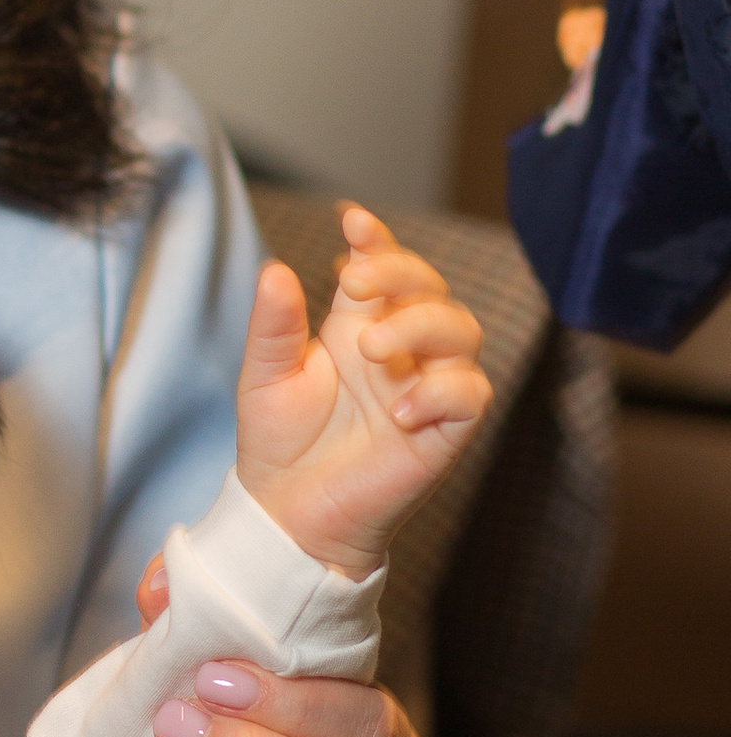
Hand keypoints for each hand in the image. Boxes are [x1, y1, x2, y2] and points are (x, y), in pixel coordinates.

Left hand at [234, 206, 488, 577]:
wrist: (288, 515)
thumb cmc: (279, 446)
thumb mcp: (265, 377)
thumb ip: (274, 326)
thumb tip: (274, 269)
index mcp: (358, 328)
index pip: (383, 270)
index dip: (378, 241)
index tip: (353, 221)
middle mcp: (401, 351)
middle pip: (430, 289)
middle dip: (401, 272)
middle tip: (353, 280)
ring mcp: (426, 388)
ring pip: (463, 331)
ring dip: (423, 325)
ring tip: (374, 349)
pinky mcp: (445, 432)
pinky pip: (471, 395)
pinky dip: (442, 391)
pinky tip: (400, 409)